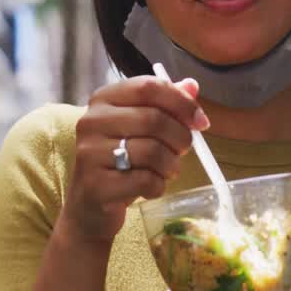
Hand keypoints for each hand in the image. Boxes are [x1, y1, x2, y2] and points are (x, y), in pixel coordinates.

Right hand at [57, 76, 209, 247]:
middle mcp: (92, 121)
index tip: (200, 121)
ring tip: (167, 170)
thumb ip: (165, 104)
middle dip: (180, 137)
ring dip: (171, 164)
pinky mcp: (96, 185)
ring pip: (152, 151)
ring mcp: (90, 153)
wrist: (90, 205)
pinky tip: (151, 186)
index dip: (181, 102)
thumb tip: (192, 86)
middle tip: (183, 150)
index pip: (148, 87)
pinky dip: (158, 185)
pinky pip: (145, 181)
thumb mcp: (140, 128)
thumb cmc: (119, 160)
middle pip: (154, 119)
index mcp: (103, 99)